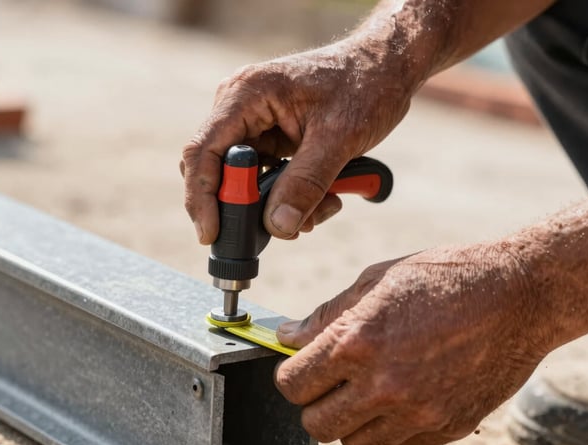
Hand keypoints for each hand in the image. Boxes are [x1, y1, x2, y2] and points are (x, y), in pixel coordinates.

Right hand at [181, 38, 416, 243]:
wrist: (386, 67)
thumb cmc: (365, 85)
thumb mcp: (340, 137)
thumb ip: (307, 183)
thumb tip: (278, 226)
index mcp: (246, 94)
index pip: (203, 151)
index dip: (201, 196)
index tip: (212, 233)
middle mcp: (239, 107)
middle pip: (215, 171)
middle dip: (245, 208)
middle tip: (283, 229)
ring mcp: (251, 123)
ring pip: (242, 182)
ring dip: (274, 207)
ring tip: (321, 208)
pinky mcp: (267, 138)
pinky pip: (262, 180)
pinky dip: (287, 198)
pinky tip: (322, 200)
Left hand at [273, 242, 551, 444]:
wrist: (518, 295)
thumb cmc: (445, 279)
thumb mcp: (376, 281)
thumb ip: (327, 315)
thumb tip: (288, 337)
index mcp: (356, 342)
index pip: (292, 384)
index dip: (290, 376)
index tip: (298, 369)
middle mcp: (382, 384)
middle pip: (316, 424)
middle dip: (315, 404)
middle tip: (329, 384)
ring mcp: (417, 412)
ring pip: (354, 443)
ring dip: (352, 421)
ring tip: (367, 391)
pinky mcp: (447, 428)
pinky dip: (391, 430)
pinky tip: (401, 400)